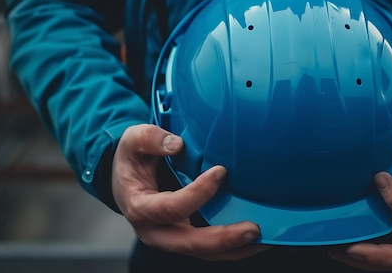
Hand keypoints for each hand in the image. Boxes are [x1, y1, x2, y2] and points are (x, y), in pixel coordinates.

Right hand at [112, 124, 268, 260]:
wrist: (127, 179)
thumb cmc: (132, 159)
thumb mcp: (132, 140)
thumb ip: (150, 138)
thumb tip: (176, 144)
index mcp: (140, 208)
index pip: (170, 208)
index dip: (197, 193)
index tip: (220, 171)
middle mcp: (156, 231)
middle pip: (190, 243)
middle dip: (223, 239)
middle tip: (253, 229)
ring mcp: (173, 238)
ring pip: (205, 252)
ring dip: (236, 248)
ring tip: (264, 238)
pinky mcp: (187, 237)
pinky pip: (212, 249)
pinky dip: (235, 247)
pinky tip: (258, 238)